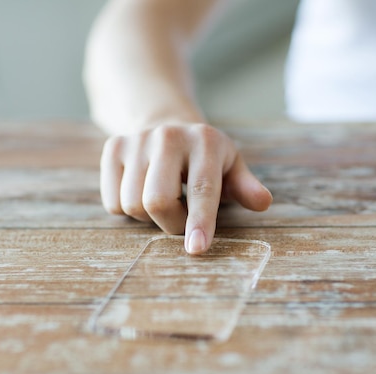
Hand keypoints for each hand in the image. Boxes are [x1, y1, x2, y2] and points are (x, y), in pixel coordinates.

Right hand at [100, 123, 271, 253]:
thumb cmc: (205, 157)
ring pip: (132, 204)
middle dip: (170, 224)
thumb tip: (263, 202)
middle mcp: (168, 135)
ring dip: (149, 217)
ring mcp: (136, 140)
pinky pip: (112, 202)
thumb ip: (245, 187)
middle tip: (182, 220)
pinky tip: (141, 191)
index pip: (202, 188)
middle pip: (157, 201)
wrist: (167, 123)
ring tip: (165, 200)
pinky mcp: (112, 147)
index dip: (199, 221)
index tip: (196, 249)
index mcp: (204, 140)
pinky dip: (126, 210)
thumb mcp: (230, 167)